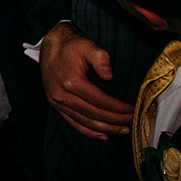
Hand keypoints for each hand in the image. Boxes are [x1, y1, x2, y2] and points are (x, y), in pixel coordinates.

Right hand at [39, 22, 132, 139]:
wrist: (49, 46)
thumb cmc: (70, 46)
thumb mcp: (87, 45)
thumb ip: (100, 58)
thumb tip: (109, 75)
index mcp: (71, 81)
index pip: (100, 101)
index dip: (117, 108)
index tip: (131, 110)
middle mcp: (62, 94)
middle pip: (94, 114)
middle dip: (115, 120)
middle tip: (131, 121)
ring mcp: (57, 102)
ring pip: (85, 122)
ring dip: (105, 128)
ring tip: (122, 130)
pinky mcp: (55, 105)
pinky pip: (73, 123)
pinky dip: (89, 132)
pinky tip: (103, 135)